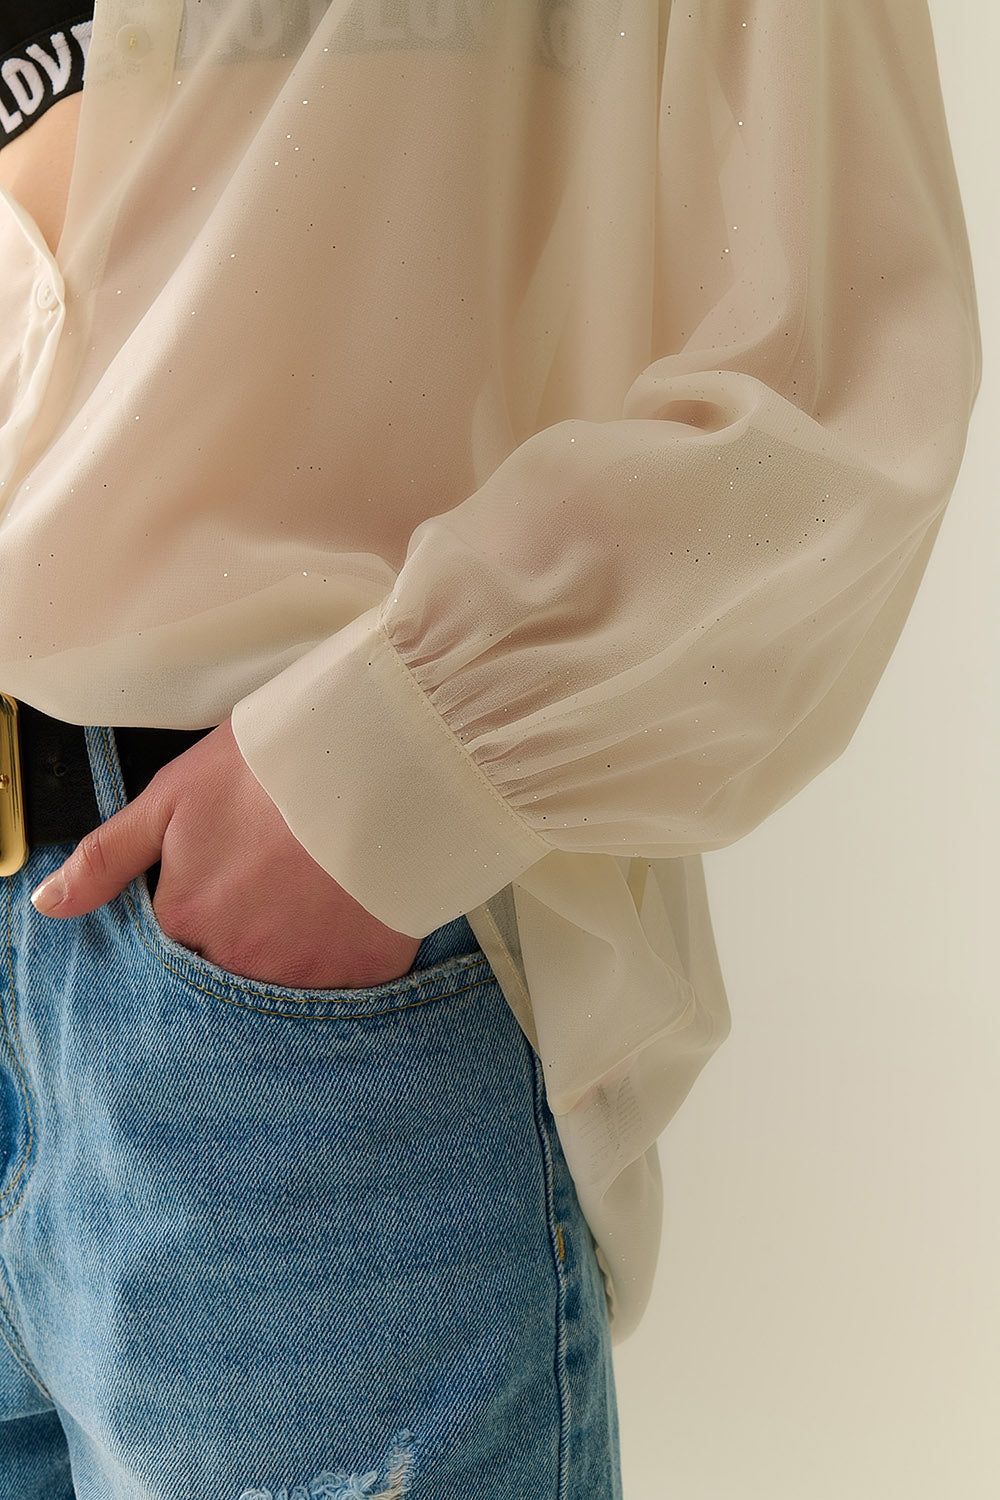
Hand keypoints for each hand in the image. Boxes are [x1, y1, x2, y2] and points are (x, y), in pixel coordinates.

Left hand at [30, 721, 421, 988]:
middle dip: (248, 939)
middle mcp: (236, 962)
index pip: (178, 945)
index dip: (205, 911)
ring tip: (318, 897)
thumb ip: (107, 858)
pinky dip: (349, 958)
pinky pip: (347, 987)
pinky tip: (355, 913)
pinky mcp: (363, 975)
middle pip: (231, 970)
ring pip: (287, 984)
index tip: (232, 881)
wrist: (374, 759)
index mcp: (186, 919)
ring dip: (296, 952)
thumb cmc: (272, 769)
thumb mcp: (172, 797)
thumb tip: (50, 903)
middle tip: (278, 890)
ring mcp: (302, 975)